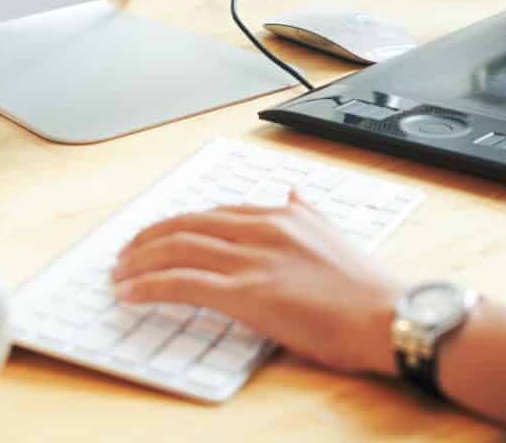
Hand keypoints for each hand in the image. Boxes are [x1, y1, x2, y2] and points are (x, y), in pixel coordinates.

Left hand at [112, 192, 401, 376]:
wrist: (385, 313)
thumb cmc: (365, 286)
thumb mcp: (333, 232)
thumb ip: (308, 211)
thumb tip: (295, 192)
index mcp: (279, 215)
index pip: (214, 212)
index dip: (180, 223)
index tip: (159, 234)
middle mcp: (261, 229)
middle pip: (188, 224)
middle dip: (150, 237)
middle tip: (126, 251)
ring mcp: (252, 260)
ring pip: (179, 248)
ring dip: (141, 259)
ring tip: (119, 272)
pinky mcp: (247, 294)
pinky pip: (185, 284)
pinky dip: (151, 285)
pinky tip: (131, 292)